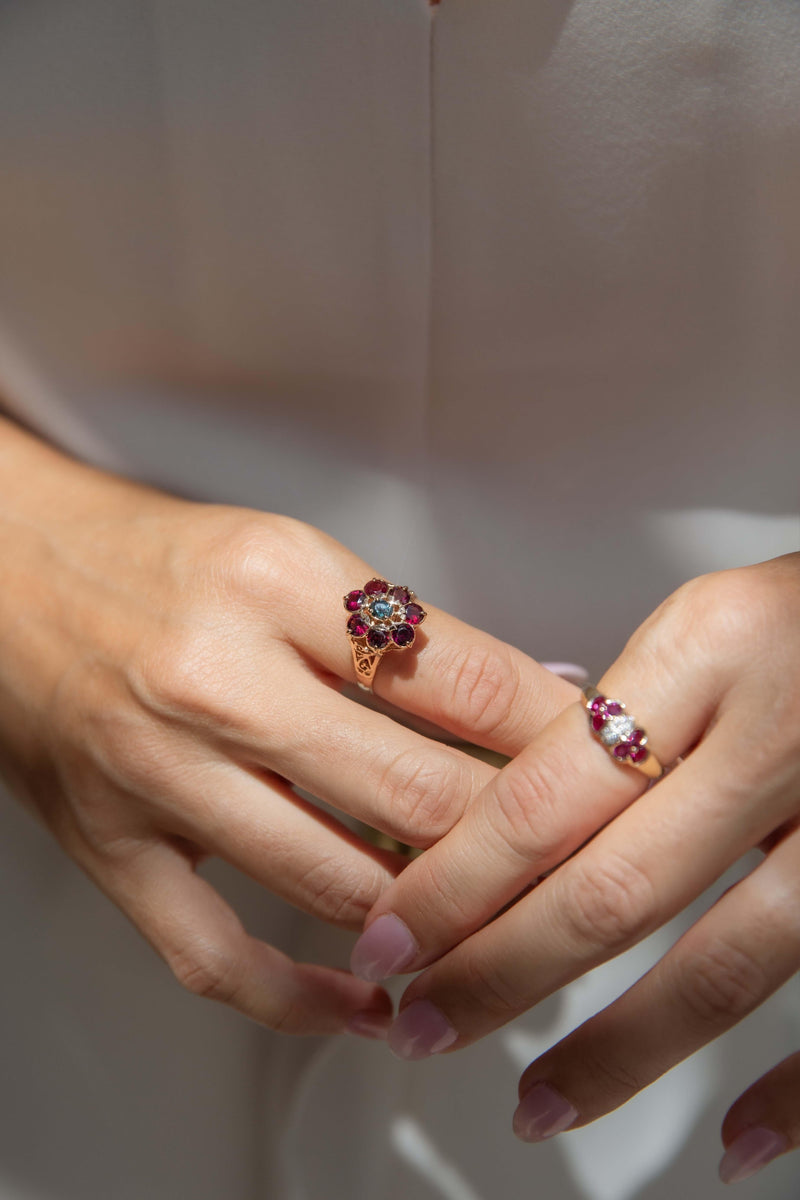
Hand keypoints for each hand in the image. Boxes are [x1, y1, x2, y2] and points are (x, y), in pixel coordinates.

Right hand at [0, 419, 574, 1036]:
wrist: (8, 572)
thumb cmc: (149, 559)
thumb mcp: (287, 551)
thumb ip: (398, 629)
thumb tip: (524, 691)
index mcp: (273, 581)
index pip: (458, 677)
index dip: (552, 730)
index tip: (602, 757)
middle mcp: (215, 678)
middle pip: (414, 791)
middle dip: (518, 833)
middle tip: (575, 851)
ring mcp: (158, 774)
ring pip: (337, 880)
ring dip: (436, 913)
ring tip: (497, 918)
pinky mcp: (112, 845)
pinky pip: (217, 953)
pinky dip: (305, 997)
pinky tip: (374, 998)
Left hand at [351, 554, 799, 1182]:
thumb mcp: (707, 623)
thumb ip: (619, 715)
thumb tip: (508, 817)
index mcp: (711, 648)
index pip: (548, 792)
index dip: (455, 882)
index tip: (392, 936)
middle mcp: (782, 734)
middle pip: (612, 887)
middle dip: (498, 972)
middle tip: (424, 1023)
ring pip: (721, 967)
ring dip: (615, 1054)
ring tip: (535, 1103)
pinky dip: (787, 1091)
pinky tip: (729, 1145)